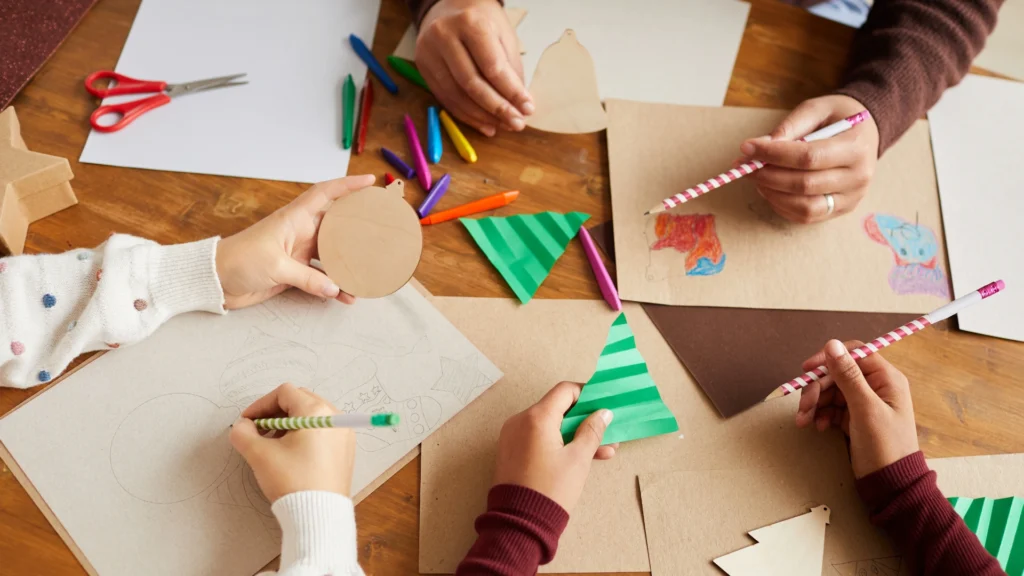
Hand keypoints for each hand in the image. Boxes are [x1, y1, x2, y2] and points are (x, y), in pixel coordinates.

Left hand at [215, 174, 374, 308]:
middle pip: (336, 225)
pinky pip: (321, 277)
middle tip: (380, 229)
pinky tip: (346, 296)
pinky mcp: (294, 272)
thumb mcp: (275, 266)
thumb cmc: (238, 261)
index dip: (347, 185)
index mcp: (294, 219)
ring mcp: (298, 253)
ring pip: (332, 254)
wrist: (214, 280)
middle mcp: (300, 232)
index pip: (324, 194)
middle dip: (357, 225)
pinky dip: (333, 286)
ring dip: (348, 263)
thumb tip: (335, 288)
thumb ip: (307, 277)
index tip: (369, 182)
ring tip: (368, 270)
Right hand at [229, 383, 355, 501]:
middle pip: (300, 400)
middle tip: (258, 431)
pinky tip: (290, 454)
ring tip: (272, 445)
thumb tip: (241, 426)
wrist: (319, 514)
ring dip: (288, 424)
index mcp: (316, 411)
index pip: (284, 393)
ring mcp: (343, 433)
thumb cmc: (292, 481)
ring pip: (311, 416)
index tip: (247, 422)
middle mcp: (335, 417)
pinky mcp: (345, 450)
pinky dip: (304, 435)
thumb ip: (243, 434)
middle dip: (275, 414)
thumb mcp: (260, 455)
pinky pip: (322, 431)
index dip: (261, 405)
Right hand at [417, 0, 532, 135]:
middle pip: (472, 83)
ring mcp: (429, 52)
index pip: (492, 66)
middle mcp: (444, 36)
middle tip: (516, 123)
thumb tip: (519, 105)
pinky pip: (445, 98)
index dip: (511, 92)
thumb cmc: (482, 20)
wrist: (450, 6)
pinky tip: (484, 124)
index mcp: (470, 23)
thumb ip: (510, 69)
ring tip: (502, 126)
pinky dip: (466, 115)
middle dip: (497, 108)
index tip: (527, 108)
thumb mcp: (503, 36)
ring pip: (456, 95)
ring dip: (482, 116)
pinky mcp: (422, 67)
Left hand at [492, 381, 617, 511]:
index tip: (603, 405)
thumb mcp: (579, 459)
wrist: (520, 523)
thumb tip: (603, 413)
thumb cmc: (551, 489)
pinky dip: (558, 444)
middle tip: (608, 433)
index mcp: (537, 417)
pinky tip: (580, 458)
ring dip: (574, 435)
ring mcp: (513, 436)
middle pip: (558, 409)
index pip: (565, 391)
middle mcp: (520, 421)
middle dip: (584, 421)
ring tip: (602, 452)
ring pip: (550, 426)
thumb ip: (592, 431)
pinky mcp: (511, 451)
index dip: (587, 395)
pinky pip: (538, 438)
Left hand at [737, 95, 878, 222]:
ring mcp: (851, 197)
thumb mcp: (817, 108)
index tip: (747, 148)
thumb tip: (761, 146)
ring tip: (757, 178)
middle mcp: (858, 177)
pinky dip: (782, 206)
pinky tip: (771, 190)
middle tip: (745, 165)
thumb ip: (791, 125)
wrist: (866, 132)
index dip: (773, 155)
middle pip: (804, 185)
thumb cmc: (839, 117)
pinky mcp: (842, 209)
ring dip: (772, 195)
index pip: (808, 157)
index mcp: (856, 147)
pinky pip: (806, 217)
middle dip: (767, 176)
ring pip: (805, 207)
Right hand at [796, 339, 919, 477]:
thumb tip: (832, 344)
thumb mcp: (865, 409)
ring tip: (804, 421)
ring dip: (815, 403)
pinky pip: (831, 407)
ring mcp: (864, 402)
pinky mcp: (854, 417)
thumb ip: (848, 376)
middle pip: (837, 374)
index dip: (829, 358)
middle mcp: (875, 386)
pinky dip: (821, 414)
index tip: (807, 369)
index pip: (854, 354)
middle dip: (817, 388)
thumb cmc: (885, 446)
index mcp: (886, 379)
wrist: (890, 484)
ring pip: (831, 391)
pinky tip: (817, 426)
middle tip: (804, 406)